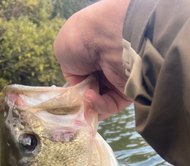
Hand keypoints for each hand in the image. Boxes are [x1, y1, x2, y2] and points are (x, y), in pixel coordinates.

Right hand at [54, 0, 131, 119]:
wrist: (106, 36)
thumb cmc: (79, 39)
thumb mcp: (62, 51)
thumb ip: (69, 71)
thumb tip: (79, 86)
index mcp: (90, 54)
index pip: (83, 77)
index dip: (76, 88)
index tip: (70, 96)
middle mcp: (105, 66)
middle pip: (93, 91)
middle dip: (83, 101)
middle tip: (76, 103)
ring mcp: (116, 79)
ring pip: (102, 102)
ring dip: (90, 104)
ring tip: (84, 97)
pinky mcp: (127, 91)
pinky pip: (112, 105)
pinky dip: (100, 105)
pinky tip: (90, 96)